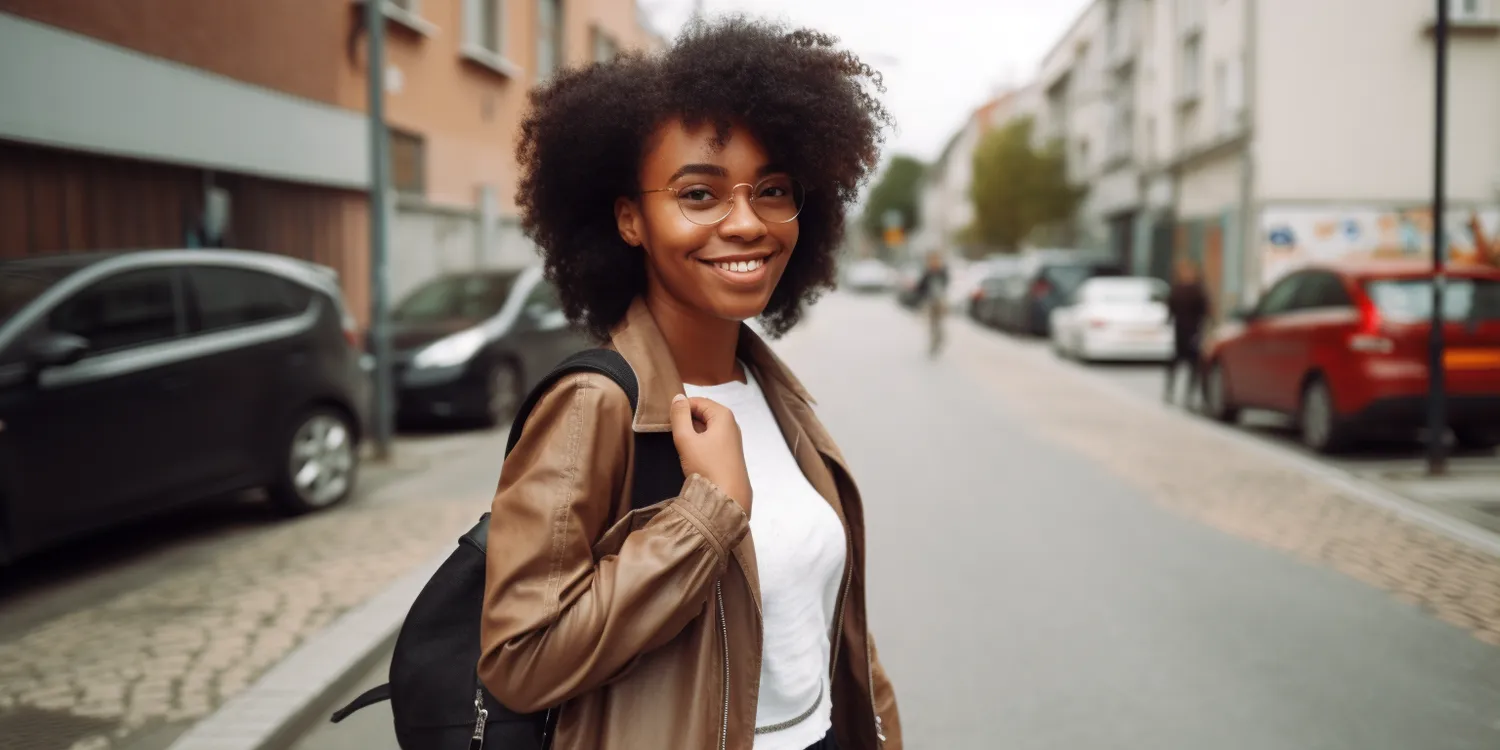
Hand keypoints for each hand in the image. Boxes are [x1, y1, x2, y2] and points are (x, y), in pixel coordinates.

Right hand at [669, 394, 751, 514]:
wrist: (727, 498)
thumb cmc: (706, 467)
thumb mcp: (687, 440)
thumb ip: (679, 416)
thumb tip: (678, 397)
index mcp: (723, 415)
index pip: (697, 401)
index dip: (680, 409)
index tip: (668, 422)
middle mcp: (731, 423)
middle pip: (703, 413)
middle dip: (687, 421)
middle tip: (674, 435)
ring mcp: (732, 439)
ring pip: (707, 428)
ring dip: (692, 433)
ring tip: (683, 446)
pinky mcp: (730, 453)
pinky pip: (712, 440)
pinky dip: (700, 443)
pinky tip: (693, 456)